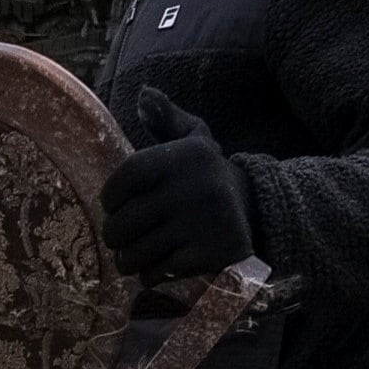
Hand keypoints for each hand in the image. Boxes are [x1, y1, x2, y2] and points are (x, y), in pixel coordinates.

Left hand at [99, 91, 252, 281]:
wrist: (257, 211)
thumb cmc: (207, 176)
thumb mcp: (193, 141)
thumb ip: (165, 118)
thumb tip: (145, 94)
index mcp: (184, 158)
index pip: (126, 178)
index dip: (111, 196)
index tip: (114, 204)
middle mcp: (194, 189)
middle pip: (123, 224)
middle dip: (115, 235)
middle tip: (122, 236)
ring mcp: (204, 225)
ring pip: (136, 253)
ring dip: (129, 259)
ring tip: (136, 253)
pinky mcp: (212, 255)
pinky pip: (158, 272)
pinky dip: (150, 275)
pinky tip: (159, 265)